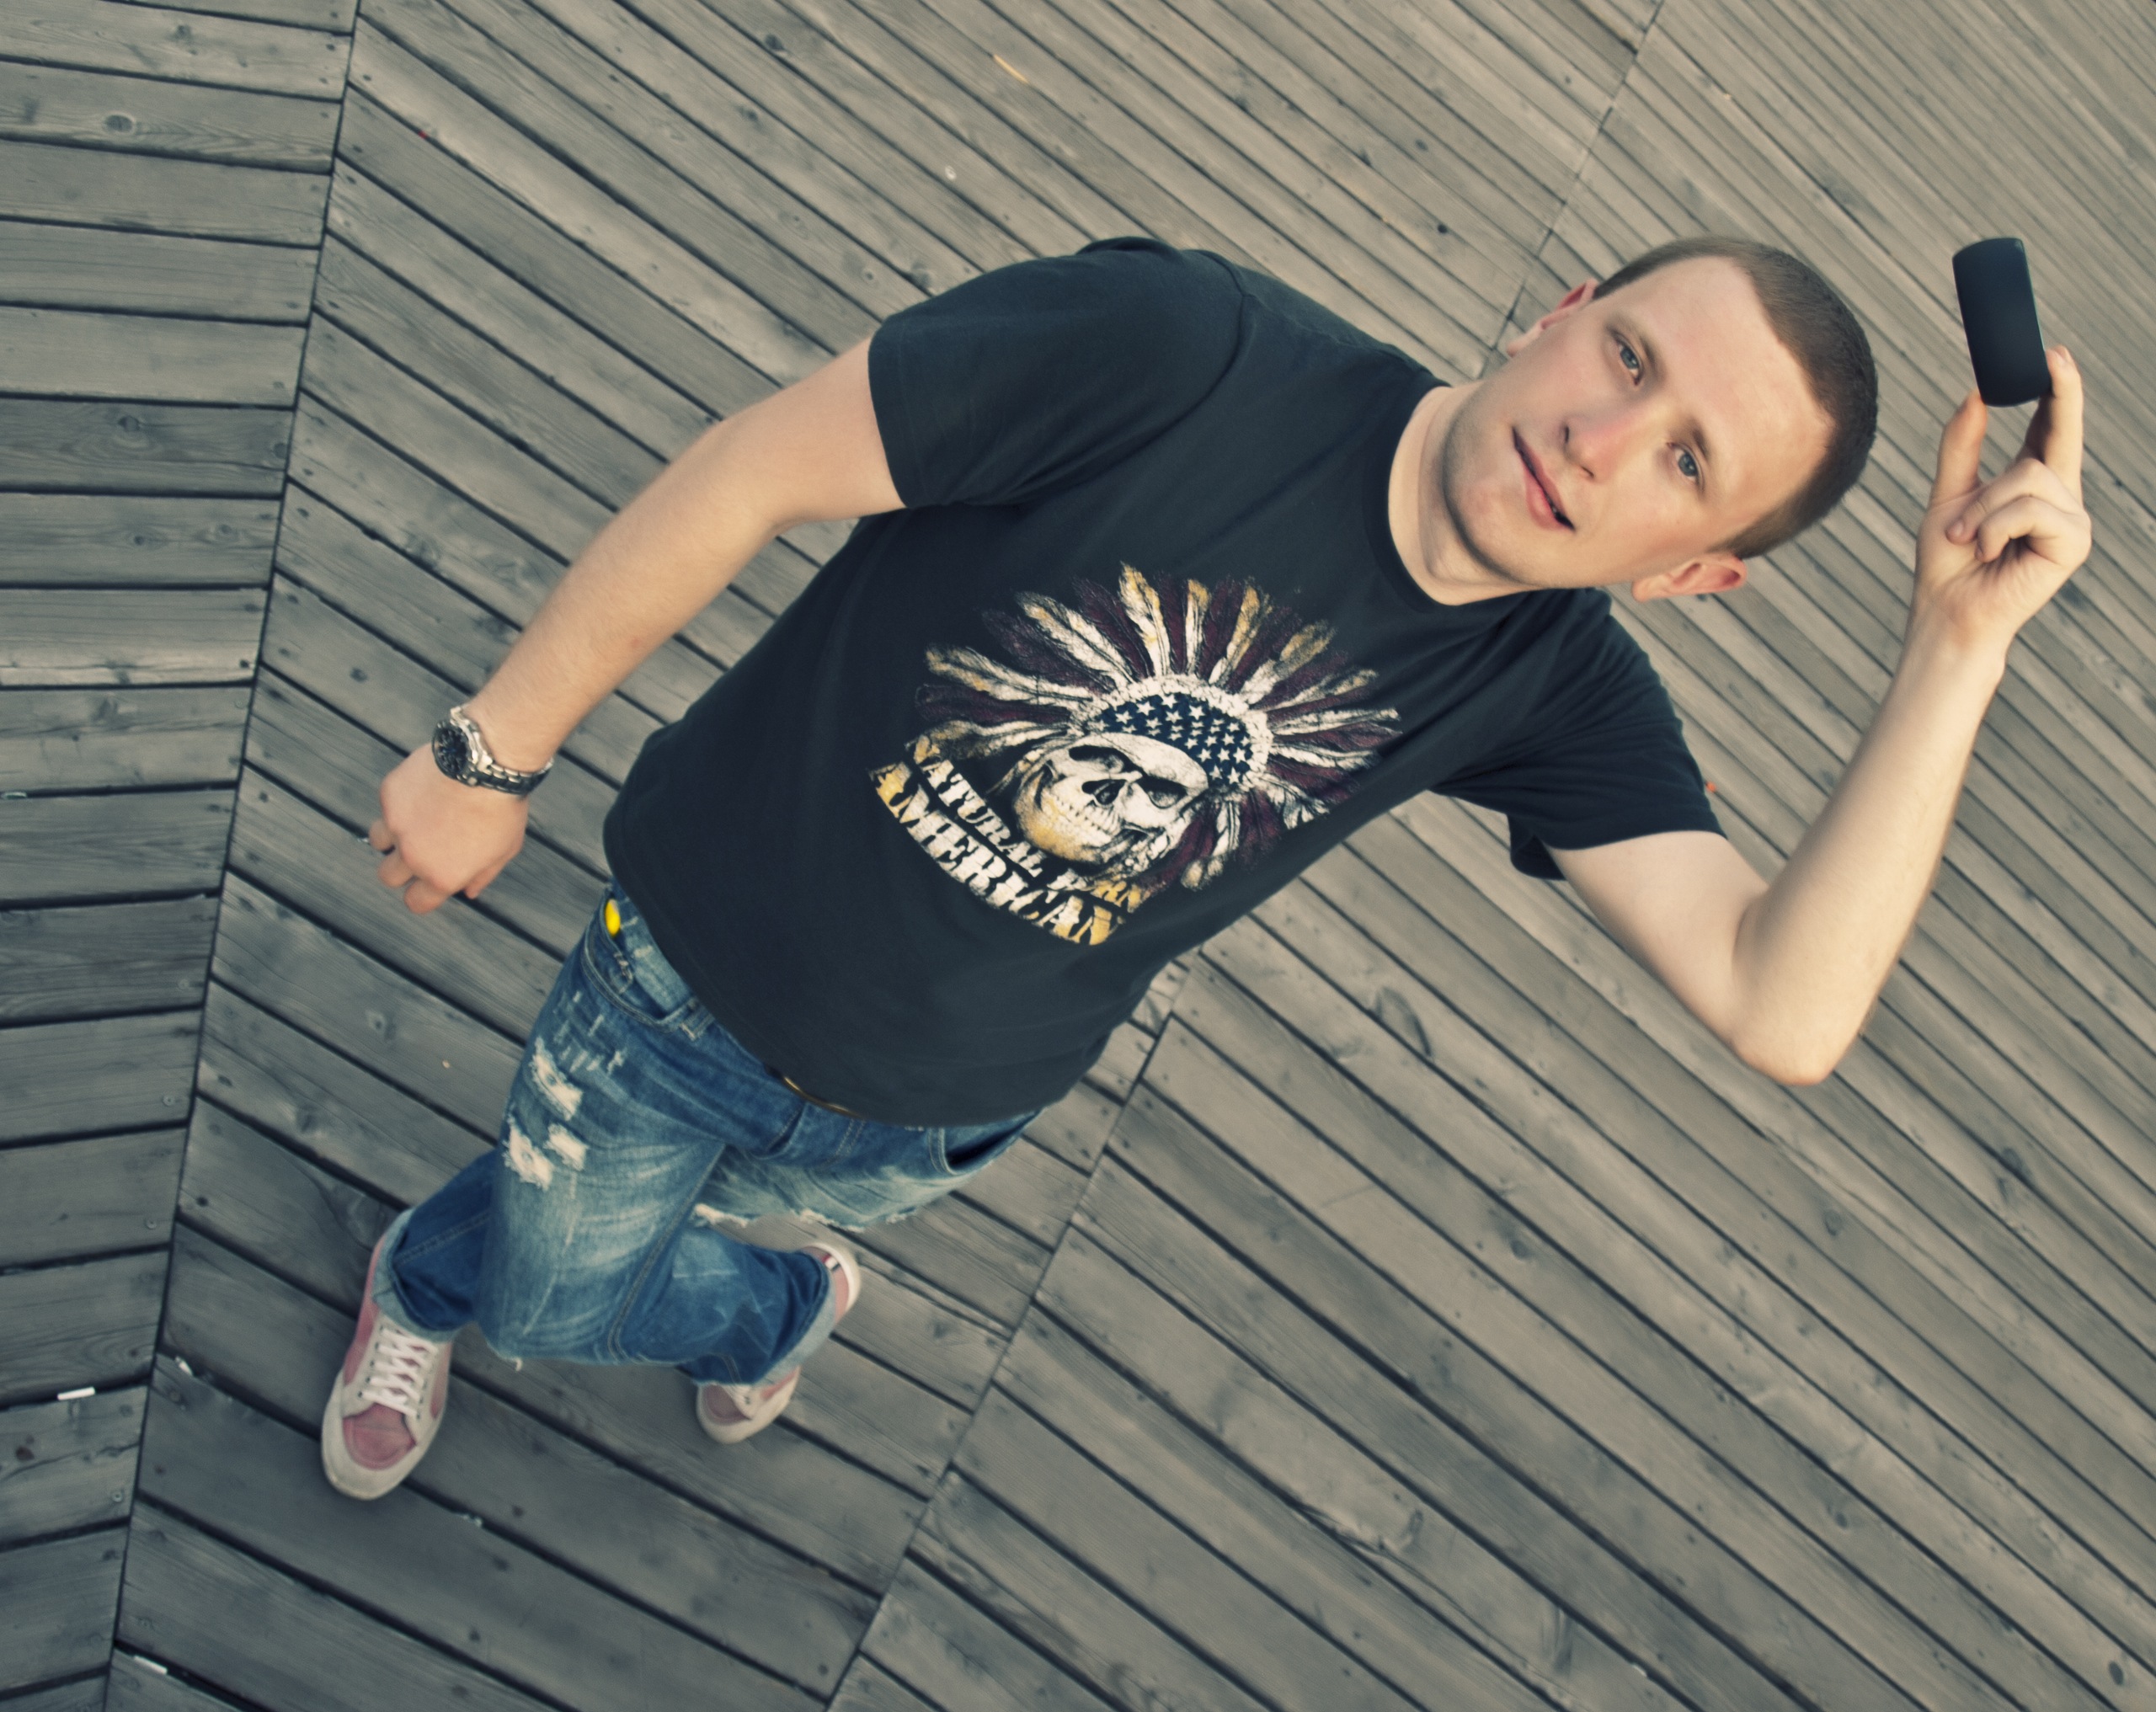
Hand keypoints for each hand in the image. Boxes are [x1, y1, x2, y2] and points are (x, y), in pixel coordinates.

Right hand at [369, 743, 528, 913]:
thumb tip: (469, 891)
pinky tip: (425, 788)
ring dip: (393, 835)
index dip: (421, 895)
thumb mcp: (505, 849)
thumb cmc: (503, 807)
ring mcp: (396, 824)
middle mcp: (413, 855)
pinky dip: (401, 801)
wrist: (486, 762)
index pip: (416, 902)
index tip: (426, 884)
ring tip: (419, 818)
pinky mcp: (389, 795)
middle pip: (388, 876)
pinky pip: (388, 805)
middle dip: (400, 869)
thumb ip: (482, 875)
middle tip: (420, 850)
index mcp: (442, 875)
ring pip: (379, 840)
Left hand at [1913, 346, 2091, 656]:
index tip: (2054, 356)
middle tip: (2054, 355)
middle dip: (2059, 395)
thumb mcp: (1949, 495)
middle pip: (2060, 434)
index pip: (2050, 428)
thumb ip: (1963, 447)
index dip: (2057, 391)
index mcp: (2030, 484)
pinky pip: (2032, 508)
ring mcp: (2071, 518)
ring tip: (1968, 538)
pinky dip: (1997, 527)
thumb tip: (1975, 395)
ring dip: (1984, 507)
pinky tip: (1989, 552)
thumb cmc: (1948, 562)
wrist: (1947, 612)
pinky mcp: (2074, 541)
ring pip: (2029, 475)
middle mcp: (2058, 496)